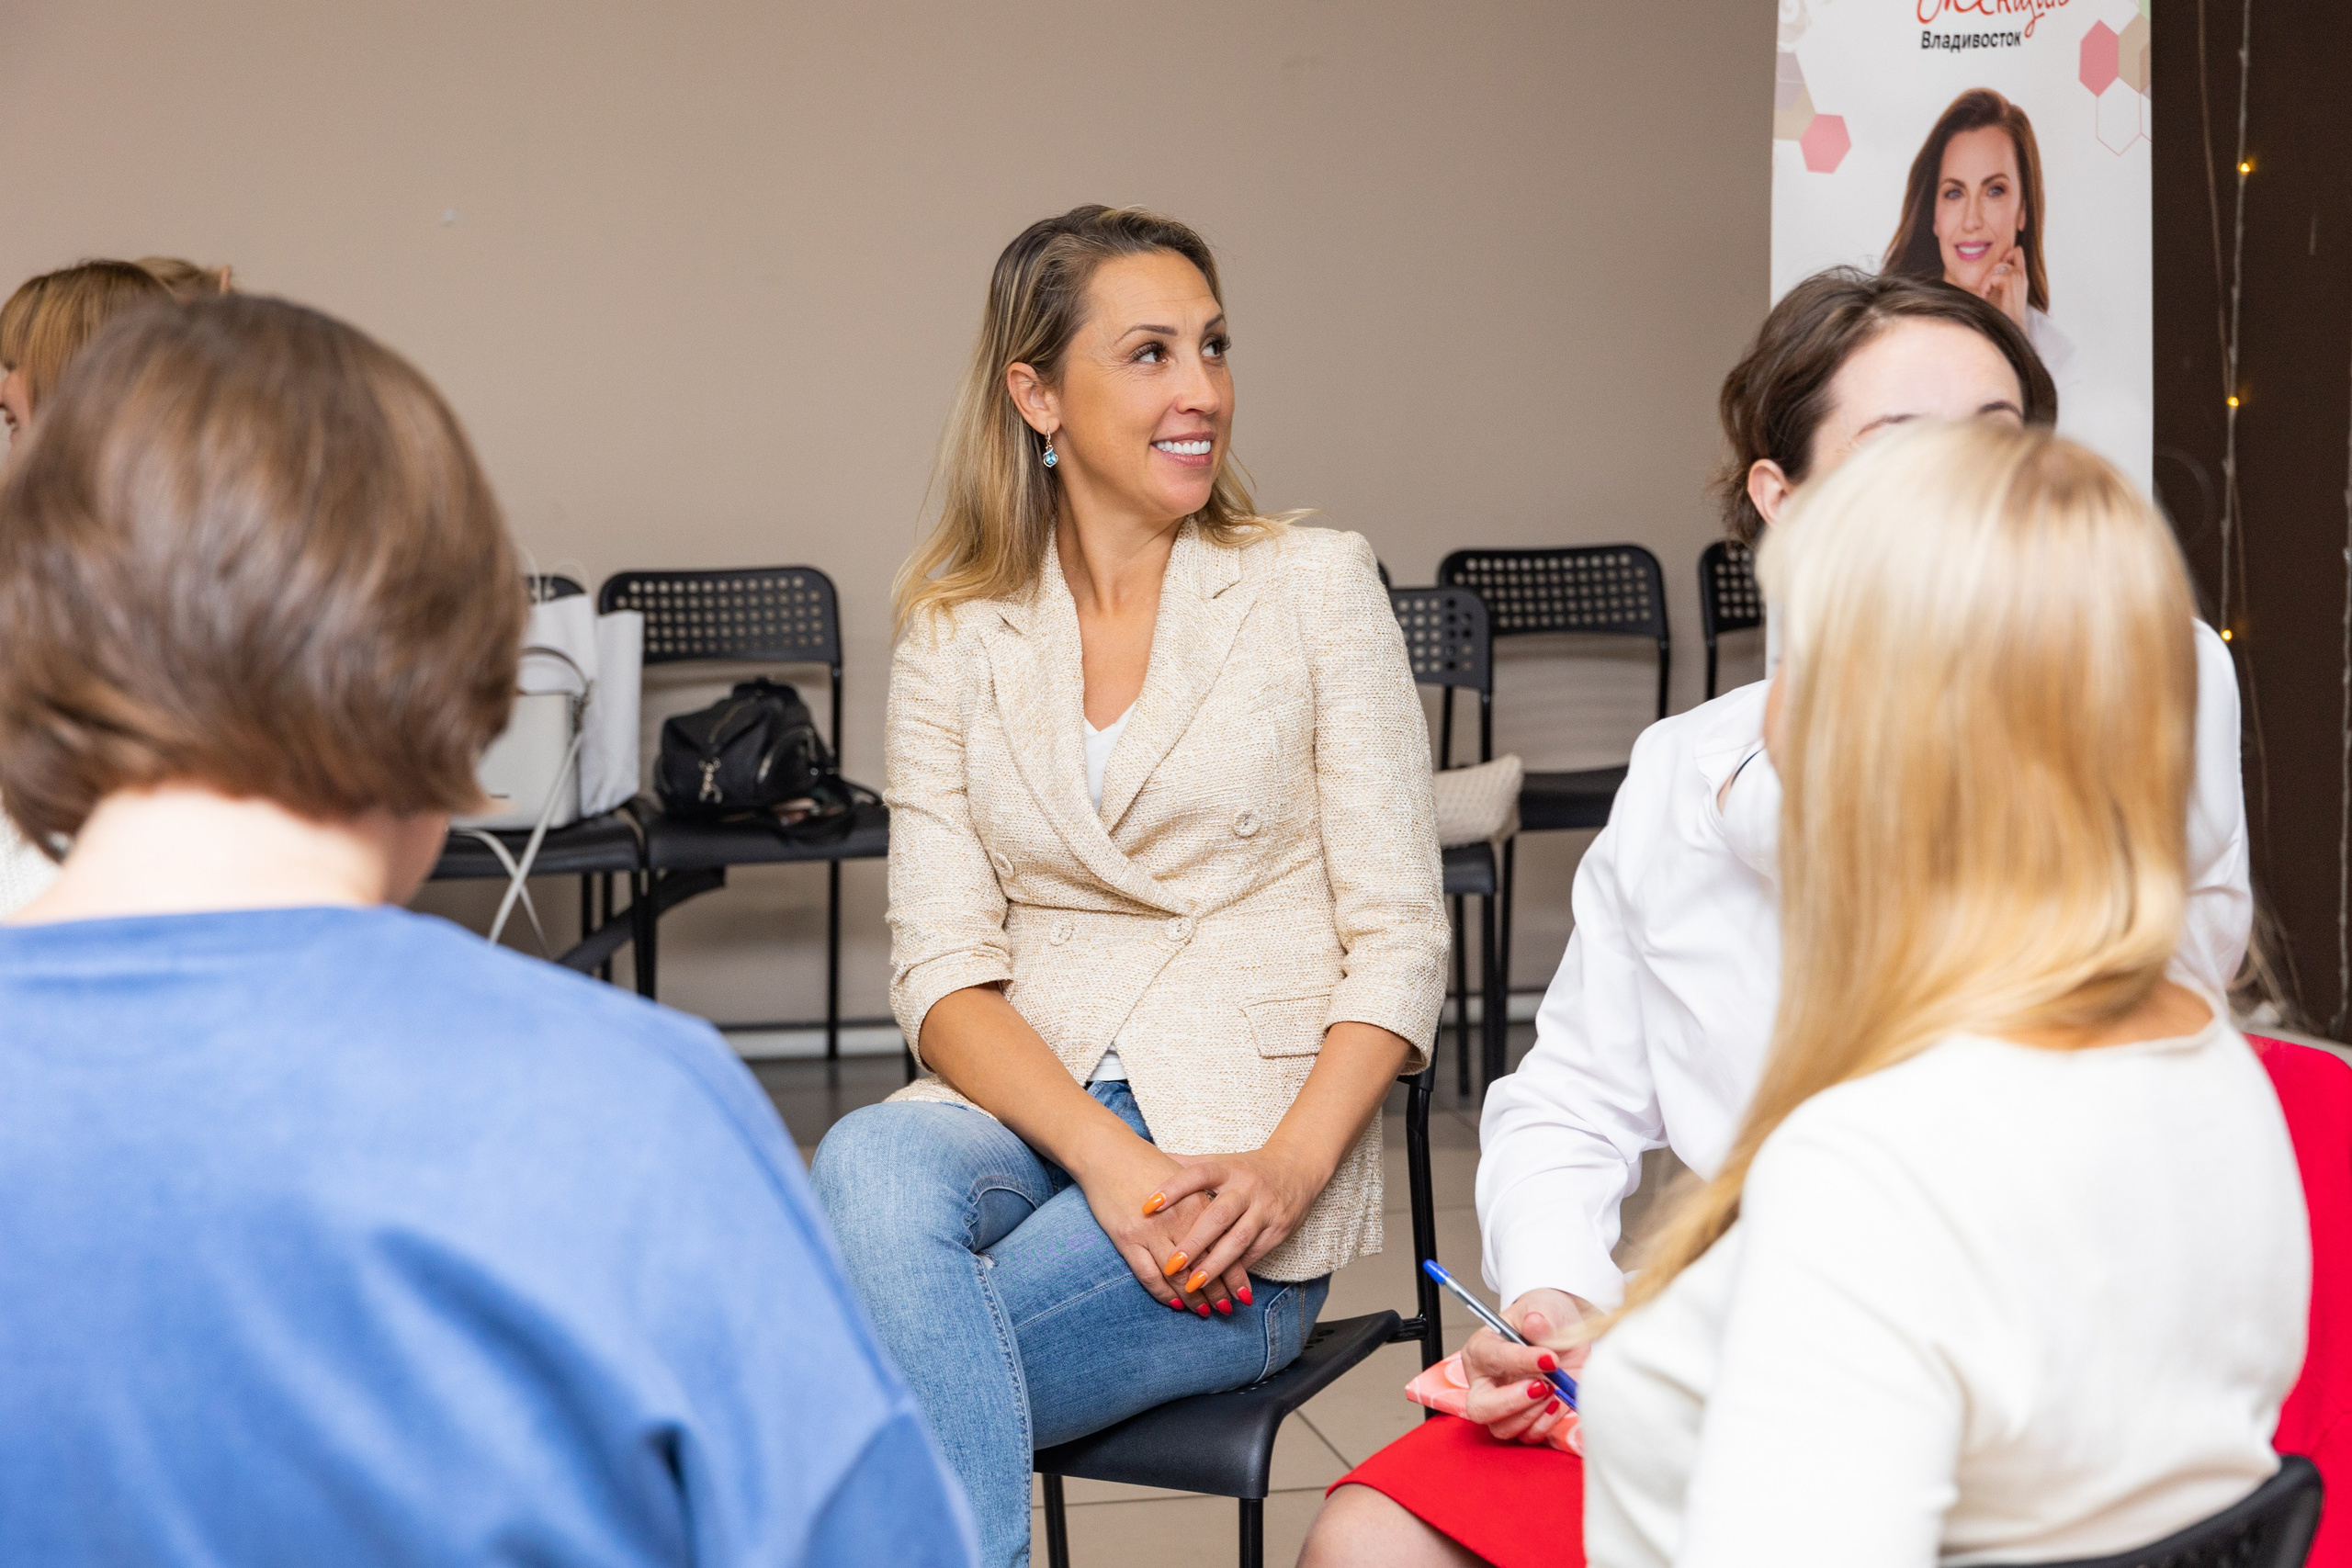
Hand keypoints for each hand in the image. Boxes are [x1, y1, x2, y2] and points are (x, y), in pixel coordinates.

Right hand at [1076, 1140, 1234, 1315]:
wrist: (1107, 1152)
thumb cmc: (1147, 1164)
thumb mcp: (1184, 1179)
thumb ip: (1204, 1205)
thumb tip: (1224, 1231)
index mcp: (1197, 1203)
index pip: (1224, 1246)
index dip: (1235, 1274)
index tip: (1244, 1293)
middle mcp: (1179, 1219)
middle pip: (1205, 1265)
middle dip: (1219, 1292)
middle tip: (1228, 1310)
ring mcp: (1151, 1231)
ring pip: (1180, 1277)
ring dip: (1195, 1299)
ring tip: (1205, 1313)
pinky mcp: (1127, 1239)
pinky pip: (1149, 1276)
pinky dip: (1165, 1294)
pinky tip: (1176, 1304)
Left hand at [1144, 1144, 1327, 1316]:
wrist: (1297, 1168)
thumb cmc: (1247, 1169)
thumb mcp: (1220, 1162)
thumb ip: (1186, 1165)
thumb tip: (1151, 1158)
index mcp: (1228, 1169)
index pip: (1198, 1174)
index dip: (1173, 1189)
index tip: (1147, 1206)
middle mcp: (1247, 1188)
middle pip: (1218, 1216)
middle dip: (1194, 1242)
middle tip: (1170, 1265)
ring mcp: (1265, 1209)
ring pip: (1238, 1240)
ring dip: (1215, 1266)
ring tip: (1192, 1285)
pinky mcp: (1279, 1229)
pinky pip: (1254, 1253)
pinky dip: (1236, 1270)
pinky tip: (1219, 1286)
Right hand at [1460, 1288, 1596, 1443]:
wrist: (1565, 1332)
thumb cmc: (1544, 1317)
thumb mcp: (1543, 1306)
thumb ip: (1539, 1315)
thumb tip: (1535, 1323)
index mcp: (1481, 1349)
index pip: (1491, 1359)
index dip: (1520, 1361)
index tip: (1550, 1359)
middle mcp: (1486, 1382)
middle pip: (1480, 1408)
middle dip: (1514, 1402)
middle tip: (1543, 1386)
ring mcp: (1504, 1405)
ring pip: (1503, 1428)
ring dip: (1533, 1414)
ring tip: (1553, 1389)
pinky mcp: (1526, 1419)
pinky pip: (1529, 1435)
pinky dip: (1546, 1423)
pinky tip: (1557, 1400)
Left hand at [1980, 244, 2029, 330]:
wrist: (2009, 327)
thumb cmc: (2001, 313)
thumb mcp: (1999, 292)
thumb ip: (1997, 278)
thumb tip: (1987, 268)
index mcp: (2021, 276)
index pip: (2017, 252)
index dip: (2006, 253)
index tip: (1995, 272)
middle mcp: (2022, 275)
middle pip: (2006, 255)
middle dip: (1992, 270)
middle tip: (1986, 289)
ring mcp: (2018, 276)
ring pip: (1997, 266)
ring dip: (1987, 280)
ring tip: (1985, 294)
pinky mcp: (2011, 280)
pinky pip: (1993, 276)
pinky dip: (1985, 286)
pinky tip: (1985, 297)